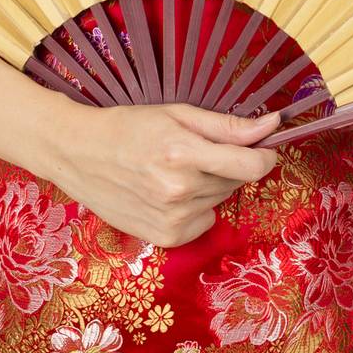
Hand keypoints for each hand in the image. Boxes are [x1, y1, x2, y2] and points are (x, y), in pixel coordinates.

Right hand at [41, 100, 281, 247]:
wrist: (80, 155)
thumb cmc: (129, 127)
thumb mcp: (178, 114)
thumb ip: (227, 125)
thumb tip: (271, 125)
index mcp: (184, 153)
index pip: (251, 166)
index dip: (265, 155)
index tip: (265, 147)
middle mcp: (180, 190)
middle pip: (235, 181)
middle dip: (227, 164)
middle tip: (197, 150)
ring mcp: (172, 218)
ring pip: (219, 200)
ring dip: (209, 185)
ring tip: (175, 170)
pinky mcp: (165, 238)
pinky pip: (203, 222)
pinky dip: (196, 208)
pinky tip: (168, 193)